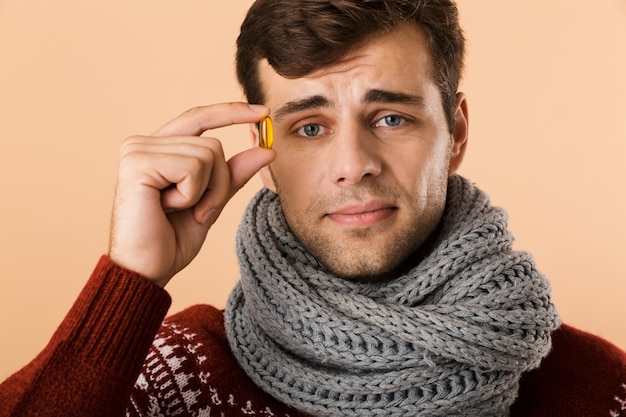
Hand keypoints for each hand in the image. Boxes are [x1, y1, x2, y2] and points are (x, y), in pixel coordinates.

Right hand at [108, 103, 273, 286]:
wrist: (146, 271)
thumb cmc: (170, 241)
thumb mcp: (211, 202)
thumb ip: (232, 174)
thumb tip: (266, 150)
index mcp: (158, 149)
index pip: (199, 118)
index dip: (231, 113)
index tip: (263, 111)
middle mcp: (144, 143)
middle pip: (214, 144)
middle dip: (219, 183)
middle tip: (199, 212)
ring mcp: (138, 149)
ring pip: (208, 155)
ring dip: (206, 193)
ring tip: (180, 211)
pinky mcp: (138, 162)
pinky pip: (193, 167)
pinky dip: (192, 194)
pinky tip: (167, 208)